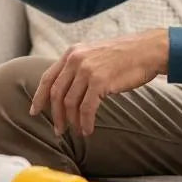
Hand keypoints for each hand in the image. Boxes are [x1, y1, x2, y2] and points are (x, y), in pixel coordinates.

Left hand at [29, 29, 169, 135]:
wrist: (147, 50)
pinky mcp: (100, 81)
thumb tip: (66, 90)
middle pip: (56, 93)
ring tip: (77, 131)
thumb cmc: (124, 56)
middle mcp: (75, 59)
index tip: (34, 112)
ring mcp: (87, 70)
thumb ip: (78, 67)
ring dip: (72, 121)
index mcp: (71, 53)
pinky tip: (88, 130)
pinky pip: (87, 108)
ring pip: (70, 102)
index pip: (48, 78)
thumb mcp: (93, 54)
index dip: (39, 97)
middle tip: (58, 130)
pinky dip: (85, 122)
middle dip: (55, 115)